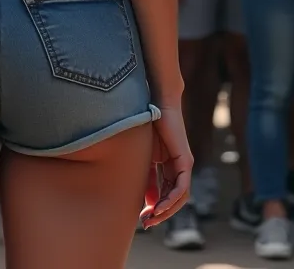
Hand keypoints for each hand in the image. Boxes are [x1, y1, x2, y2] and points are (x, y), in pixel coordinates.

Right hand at [141, 105, 192, 228]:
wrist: (157, 105)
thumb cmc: (148, 126)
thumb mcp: (145, 158)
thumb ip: (147, 178)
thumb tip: (148, 203)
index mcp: (168, 167)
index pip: (164, 194)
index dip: (154, 209)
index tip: (142, 218)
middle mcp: (178, 168)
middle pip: (173, 199)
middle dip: (160, 214)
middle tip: (146, 224)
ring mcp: (184, 165)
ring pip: (180, 197)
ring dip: (166, 210)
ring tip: (152, 218)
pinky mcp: (186, 161)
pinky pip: (182, 187)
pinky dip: (172, 199)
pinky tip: (161, 206)